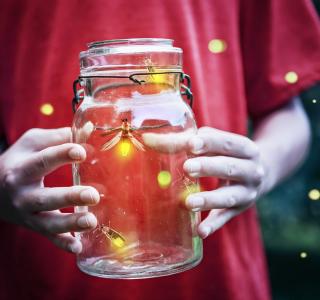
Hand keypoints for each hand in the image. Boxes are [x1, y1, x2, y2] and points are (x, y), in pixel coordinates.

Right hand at [0, 128, 99, 252]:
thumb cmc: (20, 160)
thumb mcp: (33, 143)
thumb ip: (59, 137)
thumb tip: (89, 129)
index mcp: (23, 168)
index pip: (42, 161)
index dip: (61, 155)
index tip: (81, 152)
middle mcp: (22, 194)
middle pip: (45, 198)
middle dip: (69, 197)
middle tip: (93, 195)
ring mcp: (26, 214)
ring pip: (47, 223)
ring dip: (69, 224)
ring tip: (91, 221)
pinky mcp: (33, 225)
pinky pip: (47, 238)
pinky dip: (62, 244)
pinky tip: (78, 246)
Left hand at [183, 127, 264, 237]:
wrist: (258, 173)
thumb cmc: (226, 154)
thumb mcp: (215, 144)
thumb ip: (186, 141)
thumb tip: (148, 139)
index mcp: (246, 148)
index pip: (228, 143)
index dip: (210, 143)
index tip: (191, 144)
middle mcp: (251, 171)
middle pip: (230, 168)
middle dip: (209, 168)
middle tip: (187, 167)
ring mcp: (247, 193)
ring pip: (229, 197)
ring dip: (209, 200)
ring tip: (189, 203)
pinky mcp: (239, 210)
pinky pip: (225, 218)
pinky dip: (213, 225)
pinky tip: (200, 231)